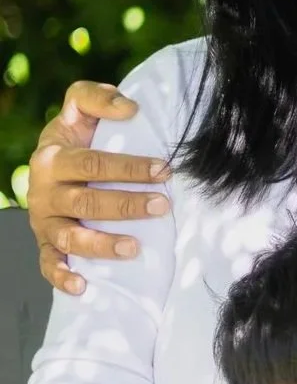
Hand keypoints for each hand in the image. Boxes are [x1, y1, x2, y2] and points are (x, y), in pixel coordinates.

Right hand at [28, 78, 169, 293]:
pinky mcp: (45, 245)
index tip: (164, 170)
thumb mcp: (78, 110)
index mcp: (53, 158)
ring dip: (102, 245)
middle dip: (126, 205)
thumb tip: (130, 108)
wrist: (50, 163)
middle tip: (162, 204)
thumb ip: (96, 98)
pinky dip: (62, 277)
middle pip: (86, 202)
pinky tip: (83, 286)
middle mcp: (44, 192)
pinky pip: (49, 265)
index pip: (92, 163)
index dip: (129, 167)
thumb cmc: (76, 137)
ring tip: (135, 248)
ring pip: (71, 238)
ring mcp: (44, 222)